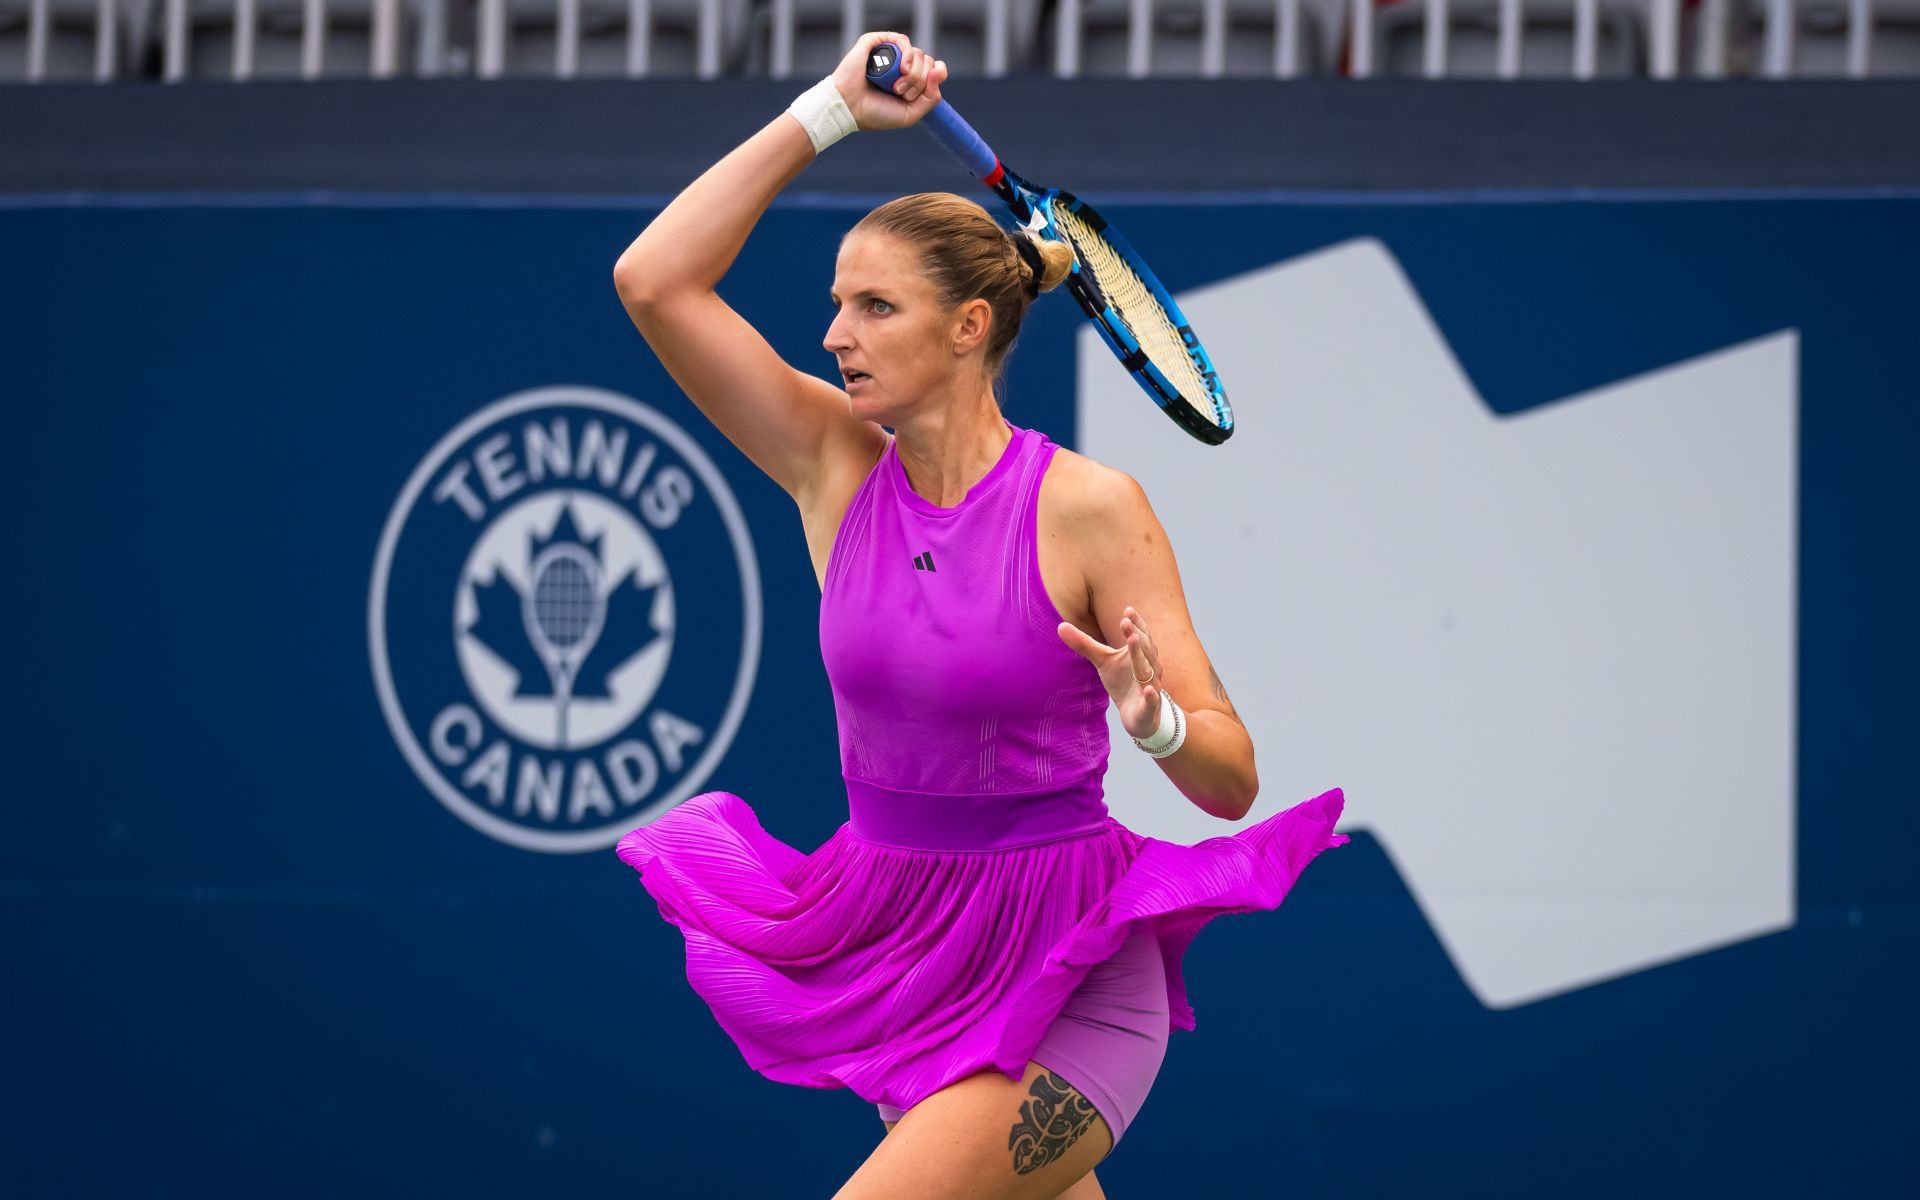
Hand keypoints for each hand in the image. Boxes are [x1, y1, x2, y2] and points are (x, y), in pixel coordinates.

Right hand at [831, 31, 947, 131]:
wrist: (850, 108)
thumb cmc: (876, 113)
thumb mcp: (911, 115)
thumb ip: (932, 98)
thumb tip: (938, 70)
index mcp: (910, 80)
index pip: (935, 70)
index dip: (936, 78)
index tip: (922, 93)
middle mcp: (901, 65)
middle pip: (928, 63)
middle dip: (920, 81)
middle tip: (902, 93)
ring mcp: (890, 54)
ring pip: (918, 53)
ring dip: (913, 73)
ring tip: (896, 87)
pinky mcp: (878, 43)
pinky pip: (902, 40)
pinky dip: (907, 54)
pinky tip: (902, 68)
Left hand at [1056, 606, 1164, 739]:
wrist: (1139, 714)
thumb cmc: (1122, 681)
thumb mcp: (1102, 661)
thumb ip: (1084, 644)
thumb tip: (1060, 626)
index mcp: (1139, 653)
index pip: (1140, 634)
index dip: (1135, 623)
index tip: (1128, 610)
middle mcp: (1148, 666)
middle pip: (1145, 648)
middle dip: (1136, 635)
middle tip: (1125, 622)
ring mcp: (1151, 686)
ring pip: (1148, 670)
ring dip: (1141, 657)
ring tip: (1133, 641)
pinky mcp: (1149, 707)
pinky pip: (1151, 700)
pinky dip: (1150, 695)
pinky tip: (1148, 689)